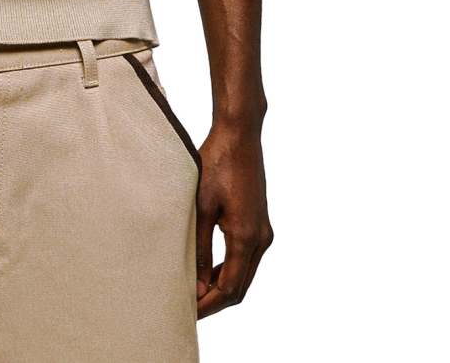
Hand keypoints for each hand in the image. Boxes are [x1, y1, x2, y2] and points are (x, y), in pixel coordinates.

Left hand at [194, 120, 273, 317]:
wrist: (239, 135)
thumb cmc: (216, 164)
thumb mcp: (201, 206)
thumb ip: (199, 247)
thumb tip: (196, 284)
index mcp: (246, 237)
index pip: (228, 288)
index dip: (208, 304)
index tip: (186, 313)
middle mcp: (260, 239)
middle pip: (239, 287)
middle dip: (214, 301)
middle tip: (187, 310)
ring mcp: (263, 232)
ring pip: (244, 275)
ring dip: (222, 287)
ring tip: (194, 293)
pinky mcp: (260, 223)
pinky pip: (246, 259)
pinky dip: (229, 271)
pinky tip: (208, 271)